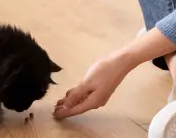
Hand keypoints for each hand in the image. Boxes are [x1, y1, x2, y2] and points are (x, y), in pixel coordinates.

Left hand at [53, 28, 175, 119]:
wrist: (121, 61)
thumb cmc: (104, 70)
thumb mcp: (87, 82)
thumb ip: (76, 94)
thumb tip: (66, 104)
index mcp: (93, 102)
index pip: (76, 110)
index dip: (65, 112)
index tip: (55, 115)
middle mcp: (97, 101)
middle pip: (79, 106)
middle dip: (67, 107)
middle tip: (54, 109)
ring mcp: (100, 95)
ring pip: (82, 101)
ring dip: (71, 101)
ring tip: (60, 102)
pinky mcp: (101, 89)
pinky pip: (86, 95)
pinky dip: (77, 96)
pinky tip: (71, 94)